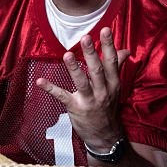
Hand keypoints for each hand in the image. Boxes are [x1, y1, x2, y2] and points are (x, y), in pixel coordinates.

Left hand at [36, 27, 130, 150]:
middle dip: (91, 53)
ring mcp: (89, 101)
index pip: (111, 62)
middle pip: (97, 70)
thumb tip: (125, 50)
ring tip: (67, 55)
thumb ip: (117, 67)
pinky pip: (63, 97)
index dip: (108, 45)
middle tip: (85, 37)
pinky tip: (40, 81)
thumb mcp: (116, 87)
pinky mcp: (76, 109)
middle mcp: (103, 91)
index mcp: (113, 83)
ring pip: (82, 83)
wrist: (106, 137)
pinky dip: (51, 89)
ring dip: (74, 69)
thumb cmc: (108, 108)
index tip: (105, 30)